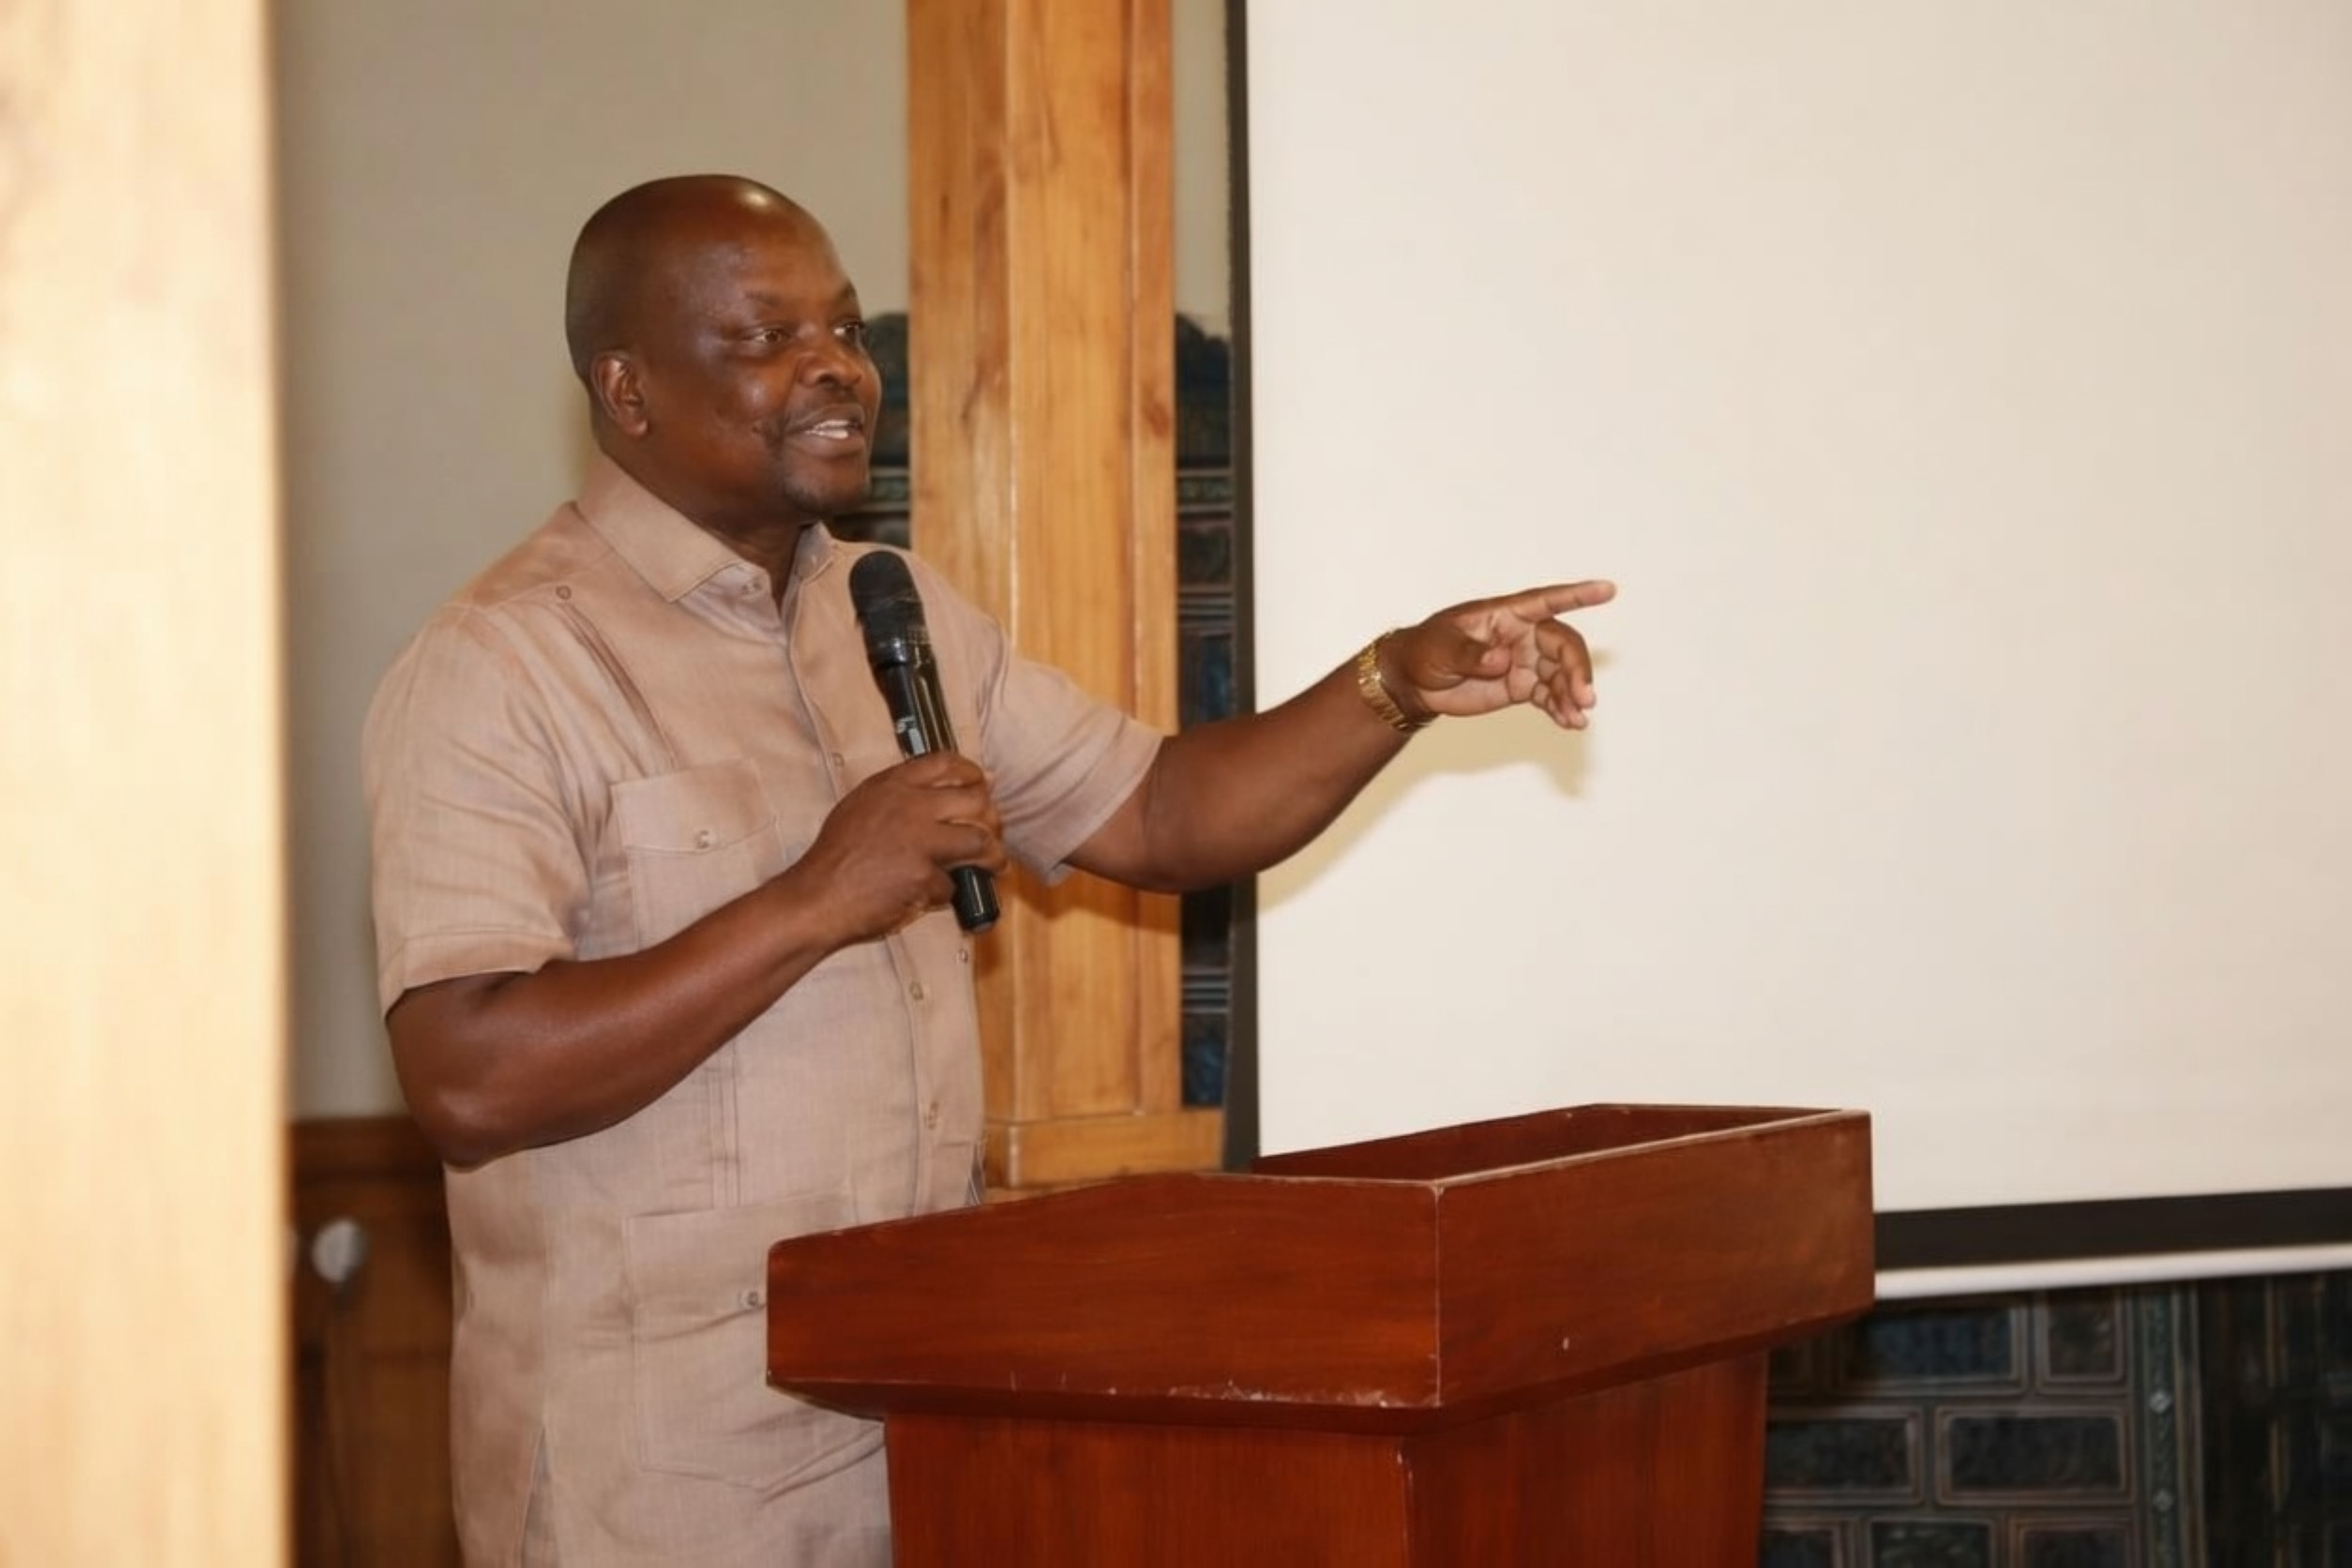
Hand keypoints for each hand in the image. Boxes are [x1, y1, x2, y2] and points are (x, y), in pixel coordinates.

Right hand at [788, 751, 1010, 942]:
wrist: (817, 897)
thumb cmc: (837, 856)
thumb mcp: (861, 808)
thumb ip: (900, 796)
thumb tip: (950, 790)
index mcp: (891, 785)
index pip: (945, 763)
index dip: (972, 773)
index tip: (983, 784)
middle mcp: (909, 806)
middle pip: (975, 800)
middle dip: (992, 818)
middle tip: (992, 832)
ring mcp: (919, 840)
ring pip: (979, 840)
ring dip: (993, 856)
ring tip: (994, 865)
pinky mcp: (924, 875)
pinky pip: (953, 882)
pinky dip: (946, 891)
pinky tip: (933, 894)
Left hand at [1384, 580, 1615, 729]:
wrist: (1414, 681)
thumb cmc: (1425, 650)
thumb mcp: (1442, 648)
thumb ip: (1472, 654)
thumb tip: (1501, 660)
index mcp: (1506, 614)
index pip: (1547, 601)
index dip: (1577, 595)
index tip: (1607, 590)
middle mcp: (1522, 635)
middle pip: (1563, 645)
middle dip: (1577, 670)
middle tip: (1584, 697)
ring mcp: (1524, 661)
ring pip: (1561, 674)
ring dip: (1573, 694)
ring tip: (1578, 717)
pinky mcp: (1521, 687)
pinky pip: (1550, 696)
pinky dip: (1562, 709)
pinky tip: (1570, 722)